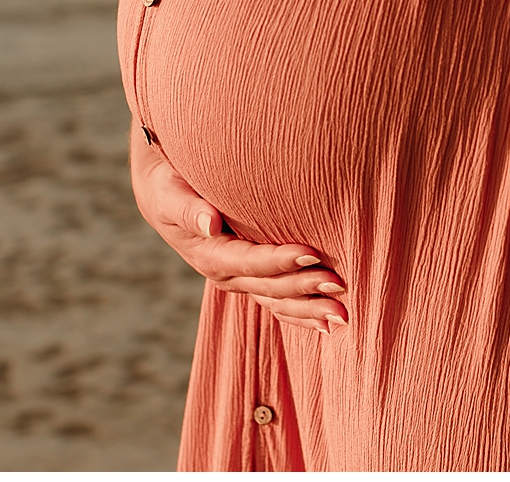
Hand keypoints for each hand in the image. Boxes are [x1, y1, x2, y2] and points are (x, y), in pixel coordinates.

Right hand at [127, 118, 349, 332]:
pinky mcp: (250, 279)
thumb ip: (188, 207)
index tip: (313, 253)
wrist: (166, 195)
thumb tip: (209, 223)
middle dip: (305, 289)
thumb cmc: (169, 185)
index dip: (280, 261)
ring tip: (342, 314)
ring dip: (310, 309)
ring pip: (278, 301)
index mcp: (209, 254)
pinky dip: (301, 314)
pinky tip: (327, 324)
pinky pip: (277, 303)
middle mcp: (226, 274)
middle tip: (340, 285)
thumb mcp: (169, 191)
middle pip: (270, 287)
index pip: (249, 261)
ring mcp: (239, 280)